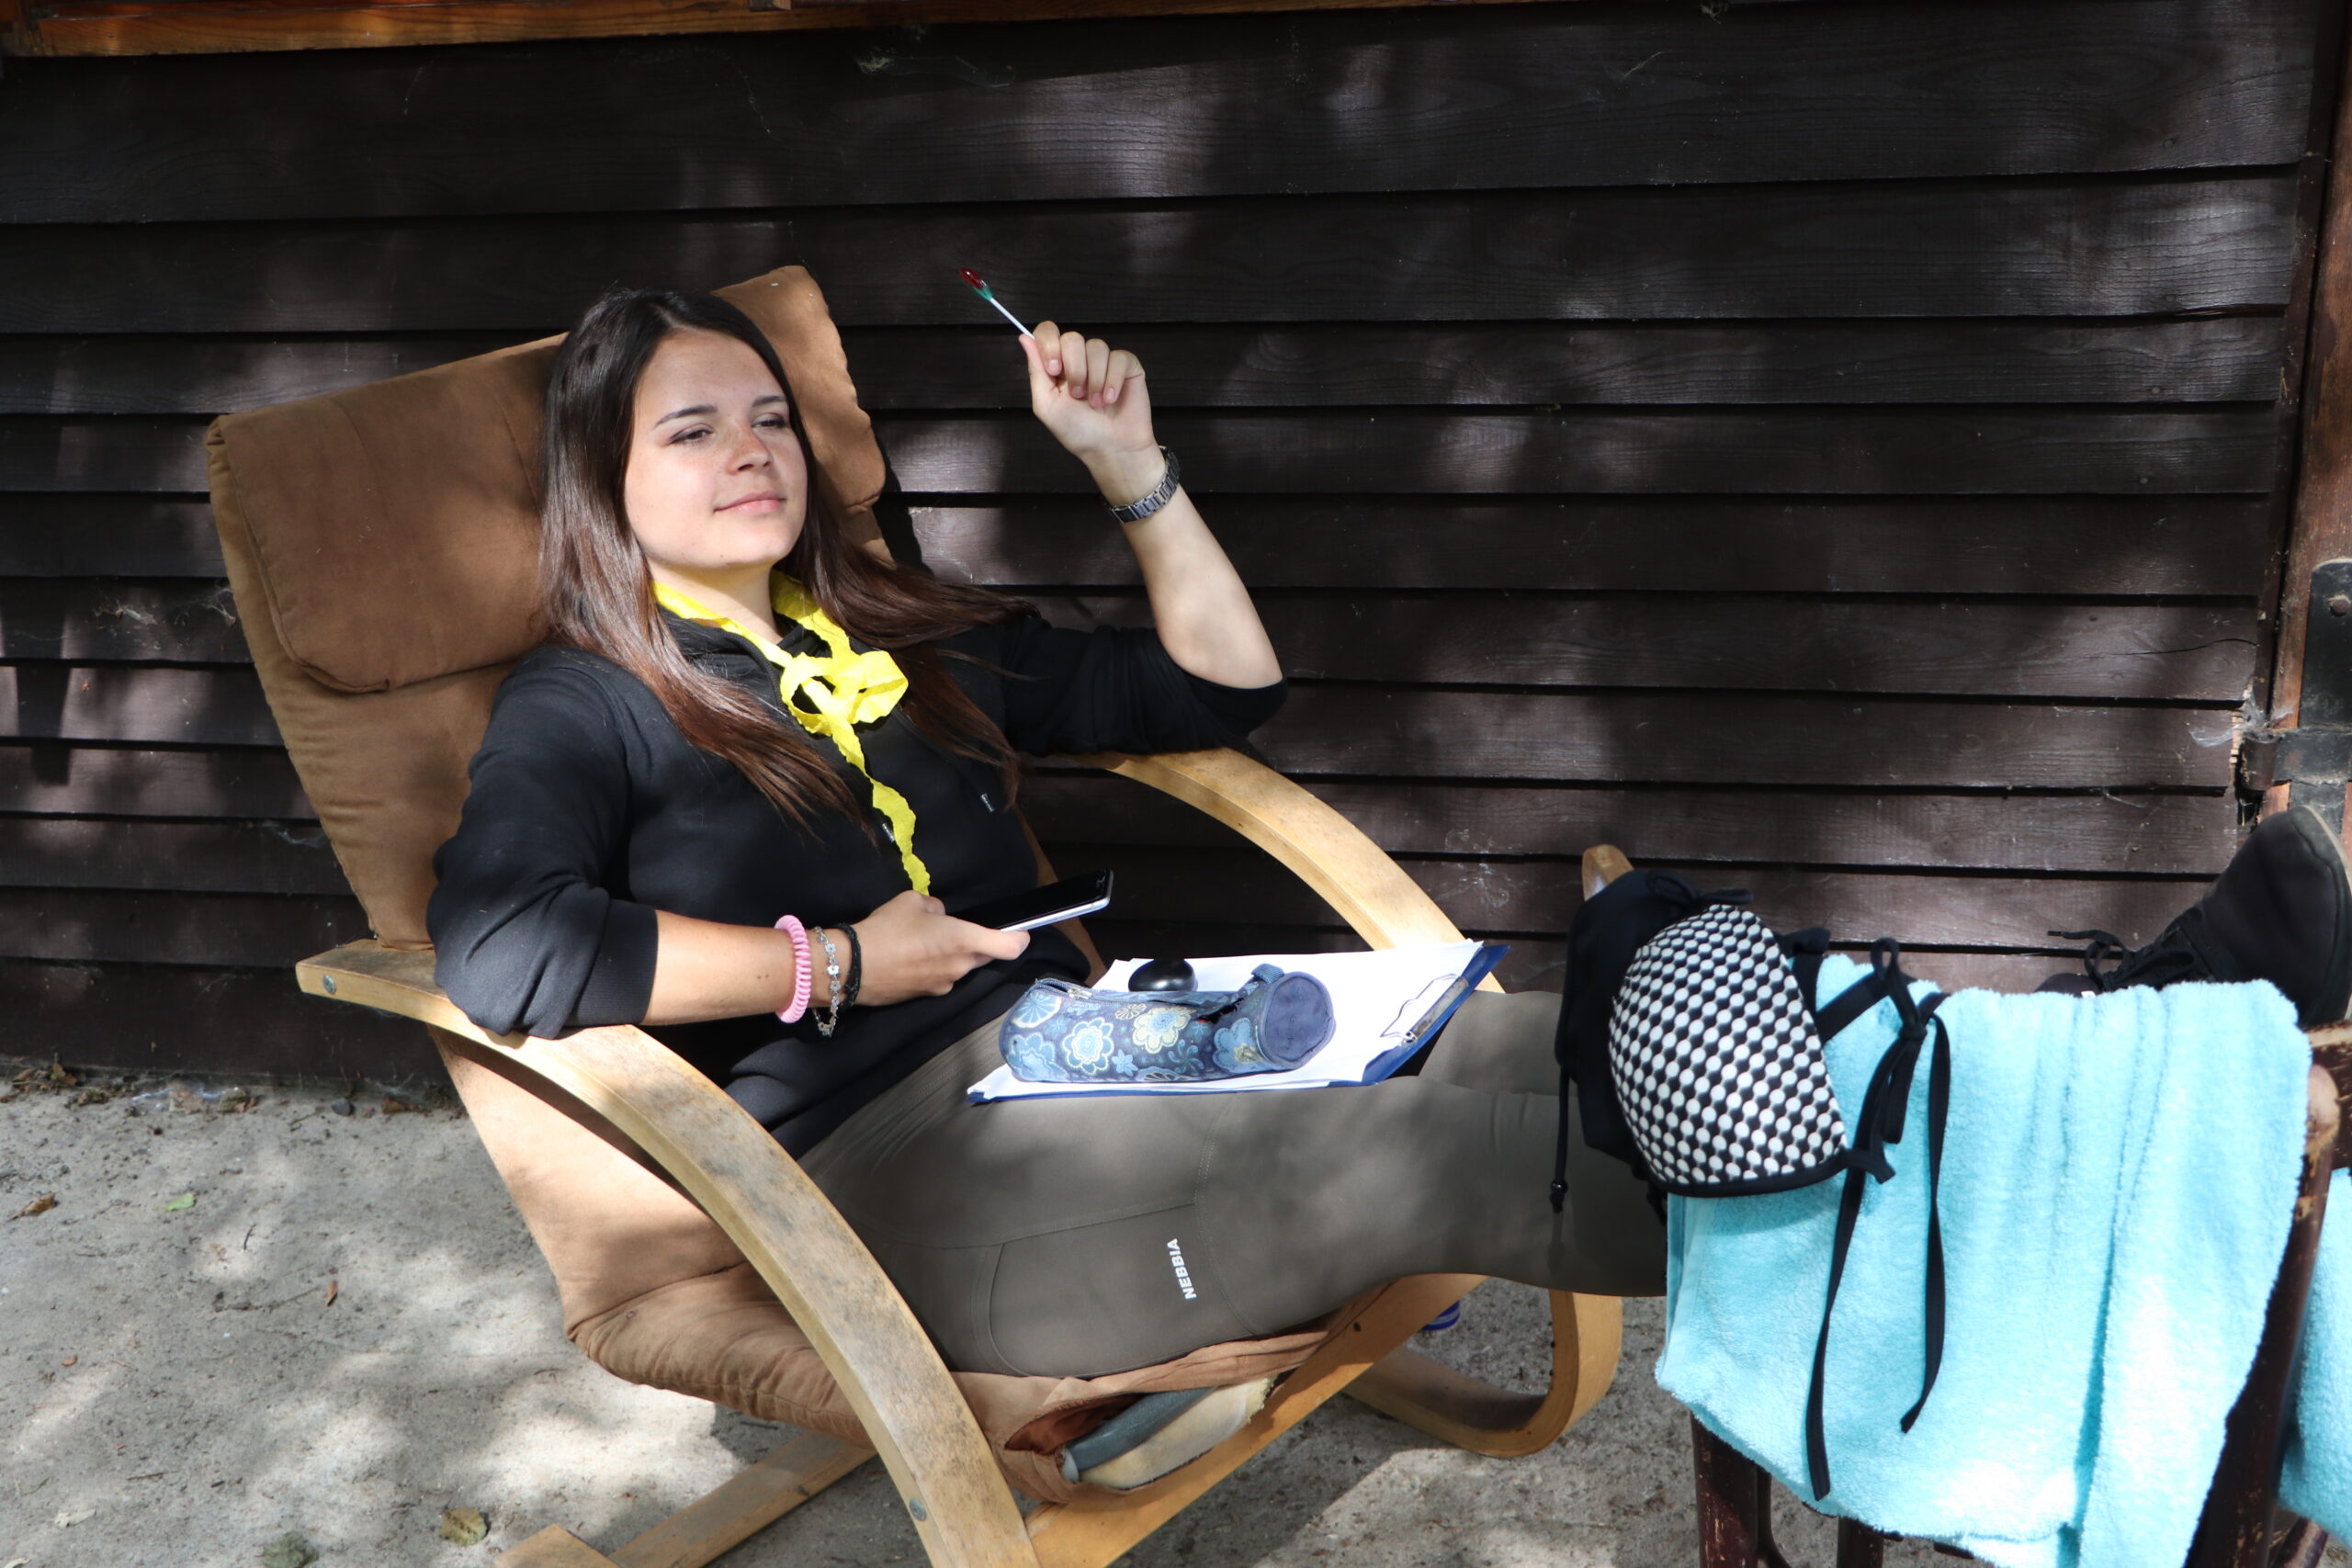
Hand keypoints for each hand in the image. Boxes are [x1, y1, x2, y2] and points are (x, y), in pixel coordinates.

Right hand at [841, 889, 1029, 1007]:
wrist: (852, 966)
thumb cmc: (886, 928)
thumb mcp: (912, 901)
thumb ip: (936, 908)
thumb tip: (940, 917)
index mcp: (964, 940)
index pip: (1011, 946)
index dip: (1020, 938)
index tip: (1019, 931)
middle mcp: (961, 967)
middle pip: (985, 956)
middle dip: (979, 944)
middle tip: (956, 930)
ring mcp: (944, 985)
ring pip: (961, 968)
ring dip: (953, 956)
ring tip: (923, 943)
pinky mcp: (927, 996)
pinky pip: (941, 978)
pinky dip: (934, 968)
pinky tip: (910, 958)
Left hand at [1018, 322, 1165, 502]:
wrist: (1111, 449)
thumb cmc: (1078, 432)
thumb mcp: (1047, 404)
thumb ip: (1036, 370)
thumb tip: (1024, 338)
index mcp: (1058, 365)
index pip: (1048, 332)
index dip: (1049, 344)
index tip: (1054, 369)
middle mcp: (1080, 359)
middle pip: (1072, 338)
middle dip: (1074, 369)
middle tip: (1078, 395)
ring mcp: (1104, 361)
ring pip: (1097, 346)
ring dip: (1094, 379)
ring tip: (1096, 403)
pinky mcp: (1127, 366)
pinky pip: (1119, 357)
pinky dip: (1113, 380)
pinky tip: (1112, 398)